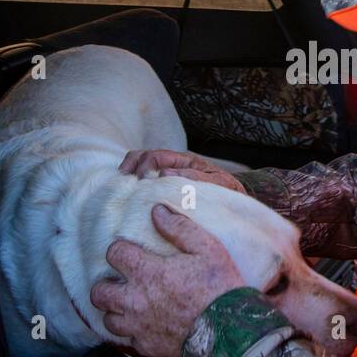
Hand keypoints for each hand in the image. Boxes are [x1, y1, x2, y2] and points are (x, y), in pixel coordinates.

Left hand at [90, 203, 245, 356]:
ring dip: (116, 311)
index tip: (131, 252)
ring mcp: (138, 326)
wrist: (229, 330)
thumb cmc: (219, 286)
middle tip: (122, 283)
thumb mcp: (206, 248)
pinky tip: (145, 326)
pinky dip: (133, 333)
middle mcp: (135, 300)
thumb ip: (179, 228)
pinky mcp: (147, 346)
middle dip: (106, 285)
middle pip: (99, 292)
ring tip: (130, 306)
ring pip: (108, 319)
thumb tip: (157, 211)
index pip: (114, 254)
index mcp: (147, 272)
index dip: (120, 250)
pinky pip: (128, 341)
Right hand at [118, 149, 245, 193]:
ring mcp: (167, 173)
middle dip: (132, 166)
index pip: (157, 156)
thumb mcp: (216, 184)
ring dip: (130, 171)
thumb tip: (164, 174)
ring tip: (122, 185)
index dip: (145, 167)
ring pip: (141, 164)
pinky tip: (129, 194)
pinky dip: (133, 182)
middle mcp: (173, 164)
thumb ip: (194, 177)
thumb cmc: (226, 191)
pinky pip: (145, 179)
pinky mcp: (164, 185)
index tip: (141, 183)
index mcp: (185, 160)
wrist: (235, 200)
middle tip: (126, 182)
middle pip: (144, 156)